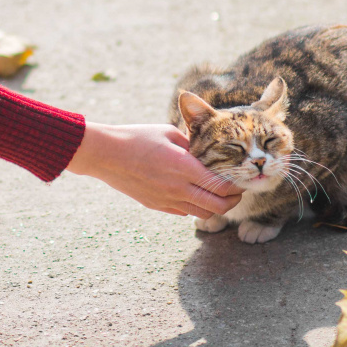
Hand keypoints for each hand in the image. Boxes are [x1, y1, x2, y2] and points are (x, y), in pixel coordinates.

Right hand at [65, 123, 243, 217]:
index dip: (236, 186)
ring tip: (220, 197)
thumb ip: (192, 144)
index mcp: (184, 167)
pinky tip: (196, 196)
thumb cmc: (137, 137)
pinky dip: (195, 208)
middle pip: (217, 206)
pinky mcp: (156, 205)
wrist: (105, 154)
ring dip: (215, 207)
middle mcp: (178, 188)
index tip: (242, 180)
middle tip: (238, 192)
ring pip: (202, 214)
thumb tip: (209, 151)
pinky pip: (184, 213)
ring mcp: (166, 200)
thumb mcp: (169, 133)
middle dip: (232, 201)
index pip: (221, 186)